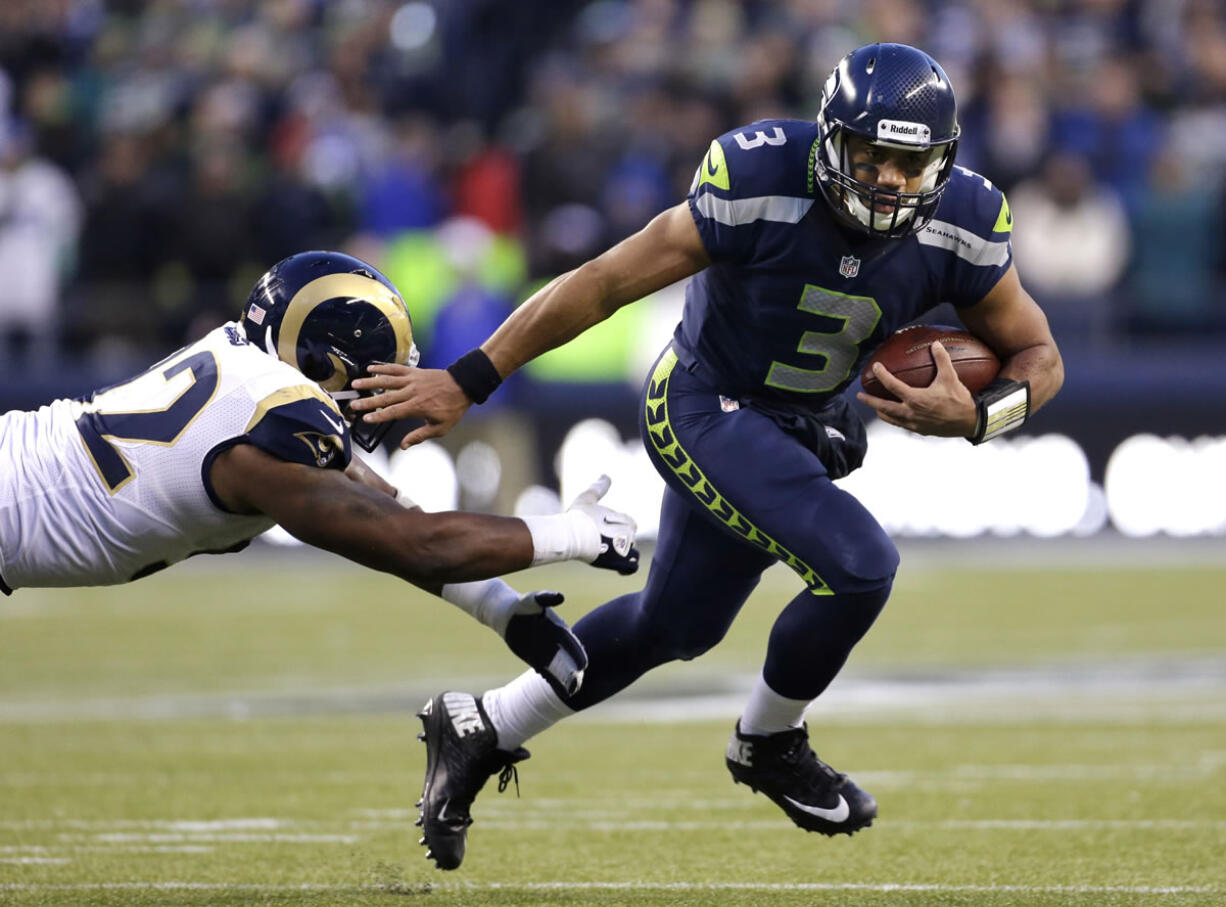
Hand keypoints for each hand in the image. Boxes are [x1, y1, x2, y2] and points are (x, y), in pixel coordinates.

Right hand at [349, 365, 470, 448]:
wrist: (463, 385)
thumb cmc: (452, 408)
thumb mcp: (440, 427)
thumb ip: (420, 436)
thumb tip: (404, 446)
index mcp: (417, 407)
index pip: (393, 412)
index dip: (378, 416)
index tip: (365, 419)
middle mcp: (412, 392)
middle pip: (386, 397)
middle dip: (368, 401)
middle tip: (353, 404)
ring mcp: (412, 380)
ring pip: (387, 380)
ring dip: (370, 382)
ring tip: (356, 383)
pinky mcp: (414, 371)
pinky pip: (395, 368)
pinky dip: (383, 367)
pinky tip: (371, 368)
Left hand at [502, 590, 588, 696]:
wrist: (509, 615)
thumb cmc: (522, 605)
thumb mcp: (532, 600)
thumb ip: (546, 598)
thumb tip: (560, 596)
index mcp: (559, 629)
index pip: (571, 644)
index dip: (577, 654)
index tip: (583, 665)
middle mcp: (557, 643)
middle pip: (568, 659)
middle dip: (574, 671)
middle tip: (578, 684)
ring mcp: (549, 653)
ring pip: (561, 669)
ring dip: (567, 680)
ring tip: (573, 691)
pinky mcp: (539, 661)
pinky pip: (549, 674)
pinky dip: (556, 683)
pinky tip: (563, 694)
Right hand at [566, 475, 639, 574]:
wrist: (569, 537)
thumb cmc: (577, 517)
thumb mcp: (588, 498)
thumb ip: (599, 487)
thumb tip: (606, 475)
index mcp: (625, 520)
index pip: (630, 523)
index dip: (619, 525)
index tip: (605, 528)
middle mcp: (629, 536)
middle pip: (631, 538)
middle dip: (621, 539)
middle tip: (603, 540)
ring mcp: (625, 551)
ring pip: (632, 553)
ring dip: (623, 553)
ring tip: (608, 552)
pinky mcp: (619, 564)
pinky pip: (631, 568)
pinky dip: (627, 568)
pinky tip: (619, 567)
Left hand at [855, 341, 979, 436]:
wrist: (969, 423)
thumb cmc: (959, 401)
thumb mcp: (951, 378)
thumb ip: (942, 360)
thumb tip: (936, 344)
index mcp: (916, 399)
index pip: (892, 385)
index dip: (882, 375)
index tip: (875, 368)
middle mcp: (911, 413)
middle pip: (883, 407)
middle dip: (870, 401)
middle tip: (860, 396)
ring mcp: (913, 424)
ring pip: (890, 419)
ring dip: (881, 411)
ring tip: (875, 407)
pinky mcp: (918, 430)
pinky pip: (900, 424)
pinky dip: (893, 419)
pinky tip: (894, 415)